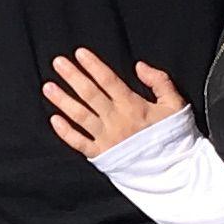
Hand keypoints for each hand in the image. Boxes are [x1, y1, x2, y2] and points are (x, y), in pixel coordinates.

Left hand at [44, 49, 184, 158]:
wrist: (173, 170)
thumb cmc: (174, 136)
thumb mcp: (175, 104)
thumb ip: (160, 81)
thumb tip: (140, 66)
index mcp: (133, 106)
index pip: (109, 81)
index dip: (93, 66)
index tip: (79, 53)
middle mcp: (116, 120)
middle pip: (90, 94)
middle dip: (72, 77)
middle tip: (58, 62)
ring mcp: (107, 139)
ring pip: (80, 116)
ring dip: (63, 101)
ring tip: (48, 87)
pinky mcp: (102, 156)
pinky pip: (80, 143)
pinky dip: (65, 133)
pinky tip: (54, 120)